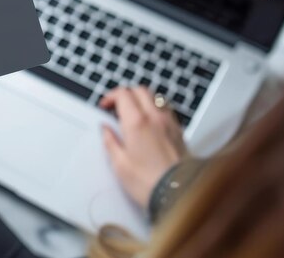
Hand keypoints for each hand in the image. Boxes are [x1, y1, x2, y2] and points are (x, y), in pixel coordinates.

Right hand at [100, 87, 186, 207]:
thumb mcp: (120, 164)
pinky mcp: (178, 131)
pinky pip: (166, 109)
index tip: (105, 105)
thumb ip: (110, 142)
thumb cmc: (149, 182)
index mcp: (137, 122)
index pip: (123, 94)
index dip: (111, 96)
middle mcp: (155, 117)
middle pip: (140, 90)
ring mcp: (169, 123)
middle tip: (116, 106)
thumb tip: (106, 130)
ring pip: (155, 97)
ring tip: (133, 112)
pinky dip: (155, 108)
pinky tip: (150, 122)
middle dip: (126, 94)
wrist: (178, 193)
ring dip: (141, 99)